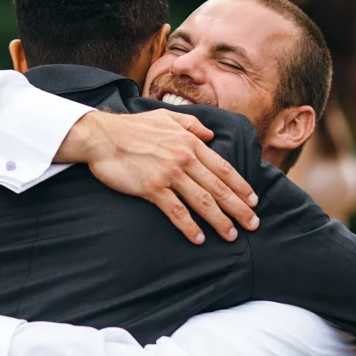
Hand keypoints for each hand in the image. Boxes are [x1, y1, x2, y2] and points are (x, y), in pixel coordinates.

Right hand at [56, 110, 259, 244]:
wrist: (101, 136)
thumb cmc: (133, 127)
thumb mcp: (166, 117)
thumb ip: (192, 125)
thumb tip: (210, 135)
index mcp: (191, 143)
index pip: (224, 168)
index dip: (241, 186)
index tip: (253, 201)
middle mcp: (184, 159)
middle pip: (219, 188)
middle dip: (239, 208)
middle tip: (253, 224)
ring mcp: (169, 174)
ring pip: (202, 201)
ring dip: (219, 221)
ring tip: (231, 235)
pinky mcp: (152, 188)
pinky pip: (176, 211)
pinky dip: (189, 226)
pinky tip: (199, 238)